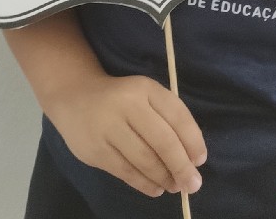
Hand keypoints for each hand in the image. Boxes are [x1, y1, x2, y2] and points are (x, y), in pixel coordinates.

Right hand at [48, 72, 206, 197]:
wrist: (74, 96)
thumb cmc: (121, 99)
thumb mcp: (144, 96)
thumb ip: (167, 119)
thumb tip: (191, 158)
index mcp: (146, 88)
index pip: (177, 115)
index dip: (193, 140)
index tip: (200, 160)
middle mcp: (128, 104)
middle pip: (163, 141)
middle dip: (181, 166)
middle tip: (193, 184)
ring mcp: (109, 127)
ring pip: (144, 159)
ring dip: (164, 177)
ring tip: (174, 186)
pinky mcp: (95, 149)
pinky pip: (125, 171)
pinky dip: (144, 183)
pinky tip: (155, 188)